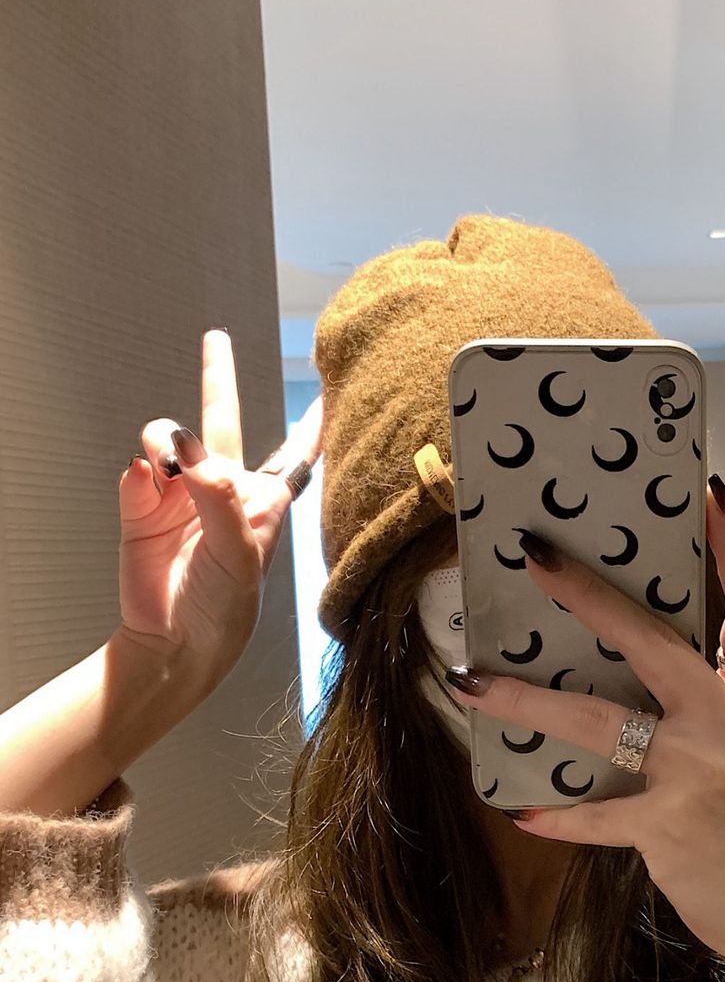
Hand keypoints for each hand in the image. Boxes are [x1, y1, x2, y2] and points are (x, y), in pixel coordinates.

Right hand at [117, 331, 322, 691]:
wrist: (174, 641)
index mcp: (263, 501)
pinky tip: (147, 482)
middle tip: (216, 339)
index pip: (295, 452)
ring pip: (169, 436)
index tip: (330, 385)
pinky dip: (139, 471)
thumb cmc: (225, 607)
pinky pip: (137, 469)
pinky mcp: (142, 505)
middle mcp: (222, 488)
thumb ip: (219, 498)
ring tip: (168, 469)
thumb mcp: (239, 555)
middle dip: (217, 377)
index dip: (312, 420)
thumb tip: (189, 449)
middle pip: (221, 419)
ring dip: (167, 439)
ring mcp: (179, 494)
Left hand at [444, 477, 724, 978]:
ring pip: (600, 722)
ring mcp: (699, 774)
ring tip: (470, 682)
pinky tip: (520, 810)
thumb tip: (620, 660)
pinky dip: (557, 814)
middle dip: (590, 598)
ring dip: (527, 703)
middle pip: (654, 644)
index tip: (712, 497)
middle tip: (535, 558)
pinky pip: (597, 814)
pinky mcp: (672, 826)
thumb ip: (699, 704)